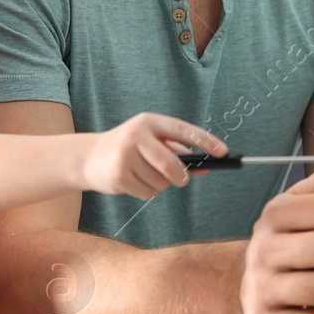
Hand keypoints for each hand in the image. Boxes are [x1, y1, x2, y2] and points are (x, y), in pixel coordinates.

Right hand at [81, 113, 226, 199]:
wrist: (90, 157)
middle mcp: (137, 135)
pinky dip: (147, 192)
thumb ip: (179, 152)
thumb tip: (206, 167)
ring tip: (145, 176)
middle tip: (182, 181)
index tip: (223, 152)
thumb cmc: (129, 149)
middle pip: (171, 163)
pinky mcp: (118, 175)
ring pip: (160, 181)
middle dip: (181, 177)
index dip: (205, 141)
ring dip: (160, 185)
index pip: (183, 130)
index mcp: (149, 122)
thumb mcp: (152, 142)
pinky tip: (134, 182)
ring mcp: (125, 155)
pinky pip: (147, 192)